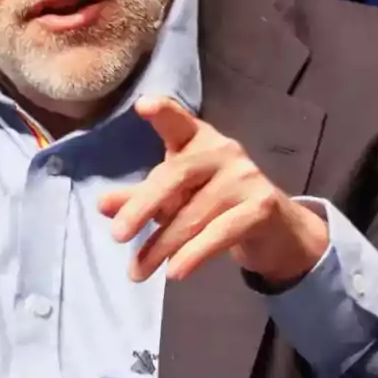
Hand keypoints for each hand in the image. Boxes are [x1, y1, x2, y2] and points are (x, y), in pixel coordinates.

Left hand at [99, 96, 328, 285]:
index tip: (142, 105)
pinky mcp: (262, 207)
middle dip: (142, 207)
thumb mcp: (174, 198)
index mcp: (198, 139)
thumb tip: (102, 206)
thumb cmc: (214, 203)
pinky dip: (194, 254)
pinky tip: (174, 272)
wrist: (275, 230)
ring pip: (193, 213)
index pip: (178, 121)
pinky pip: (220, 232)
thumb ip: (139, 198)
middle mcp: (223, 151)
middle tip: (117, 235)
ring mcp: (246, 177)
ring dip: (162, 246)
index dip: (163, 111)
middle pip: (175, 175)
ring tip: (138, 271)